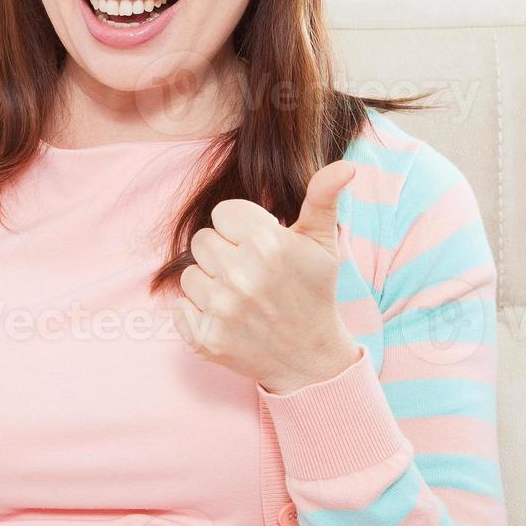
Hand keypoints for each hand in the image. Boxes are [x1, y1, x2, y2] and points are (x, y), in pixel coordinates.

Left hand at [171, 159, 361, 394]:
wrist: (311, 359)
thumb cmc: (313, 292)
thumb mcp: (323, 243)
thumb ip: (323, 198)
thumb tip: (345, 166)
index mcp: (268, 244)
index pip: (222, 214)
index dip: (240, 229)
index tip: (259, 247)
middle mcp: (242, 276)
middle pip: (202, 241)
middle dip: (223, 253)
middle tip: (250, 274)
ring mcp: (222, 310)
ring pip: (189, 274)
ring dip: (210, 283)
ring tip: (240, 297)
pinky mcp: (206, 339)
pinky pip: (180, 307)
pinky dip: (198, 313)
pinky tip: (228, 318)